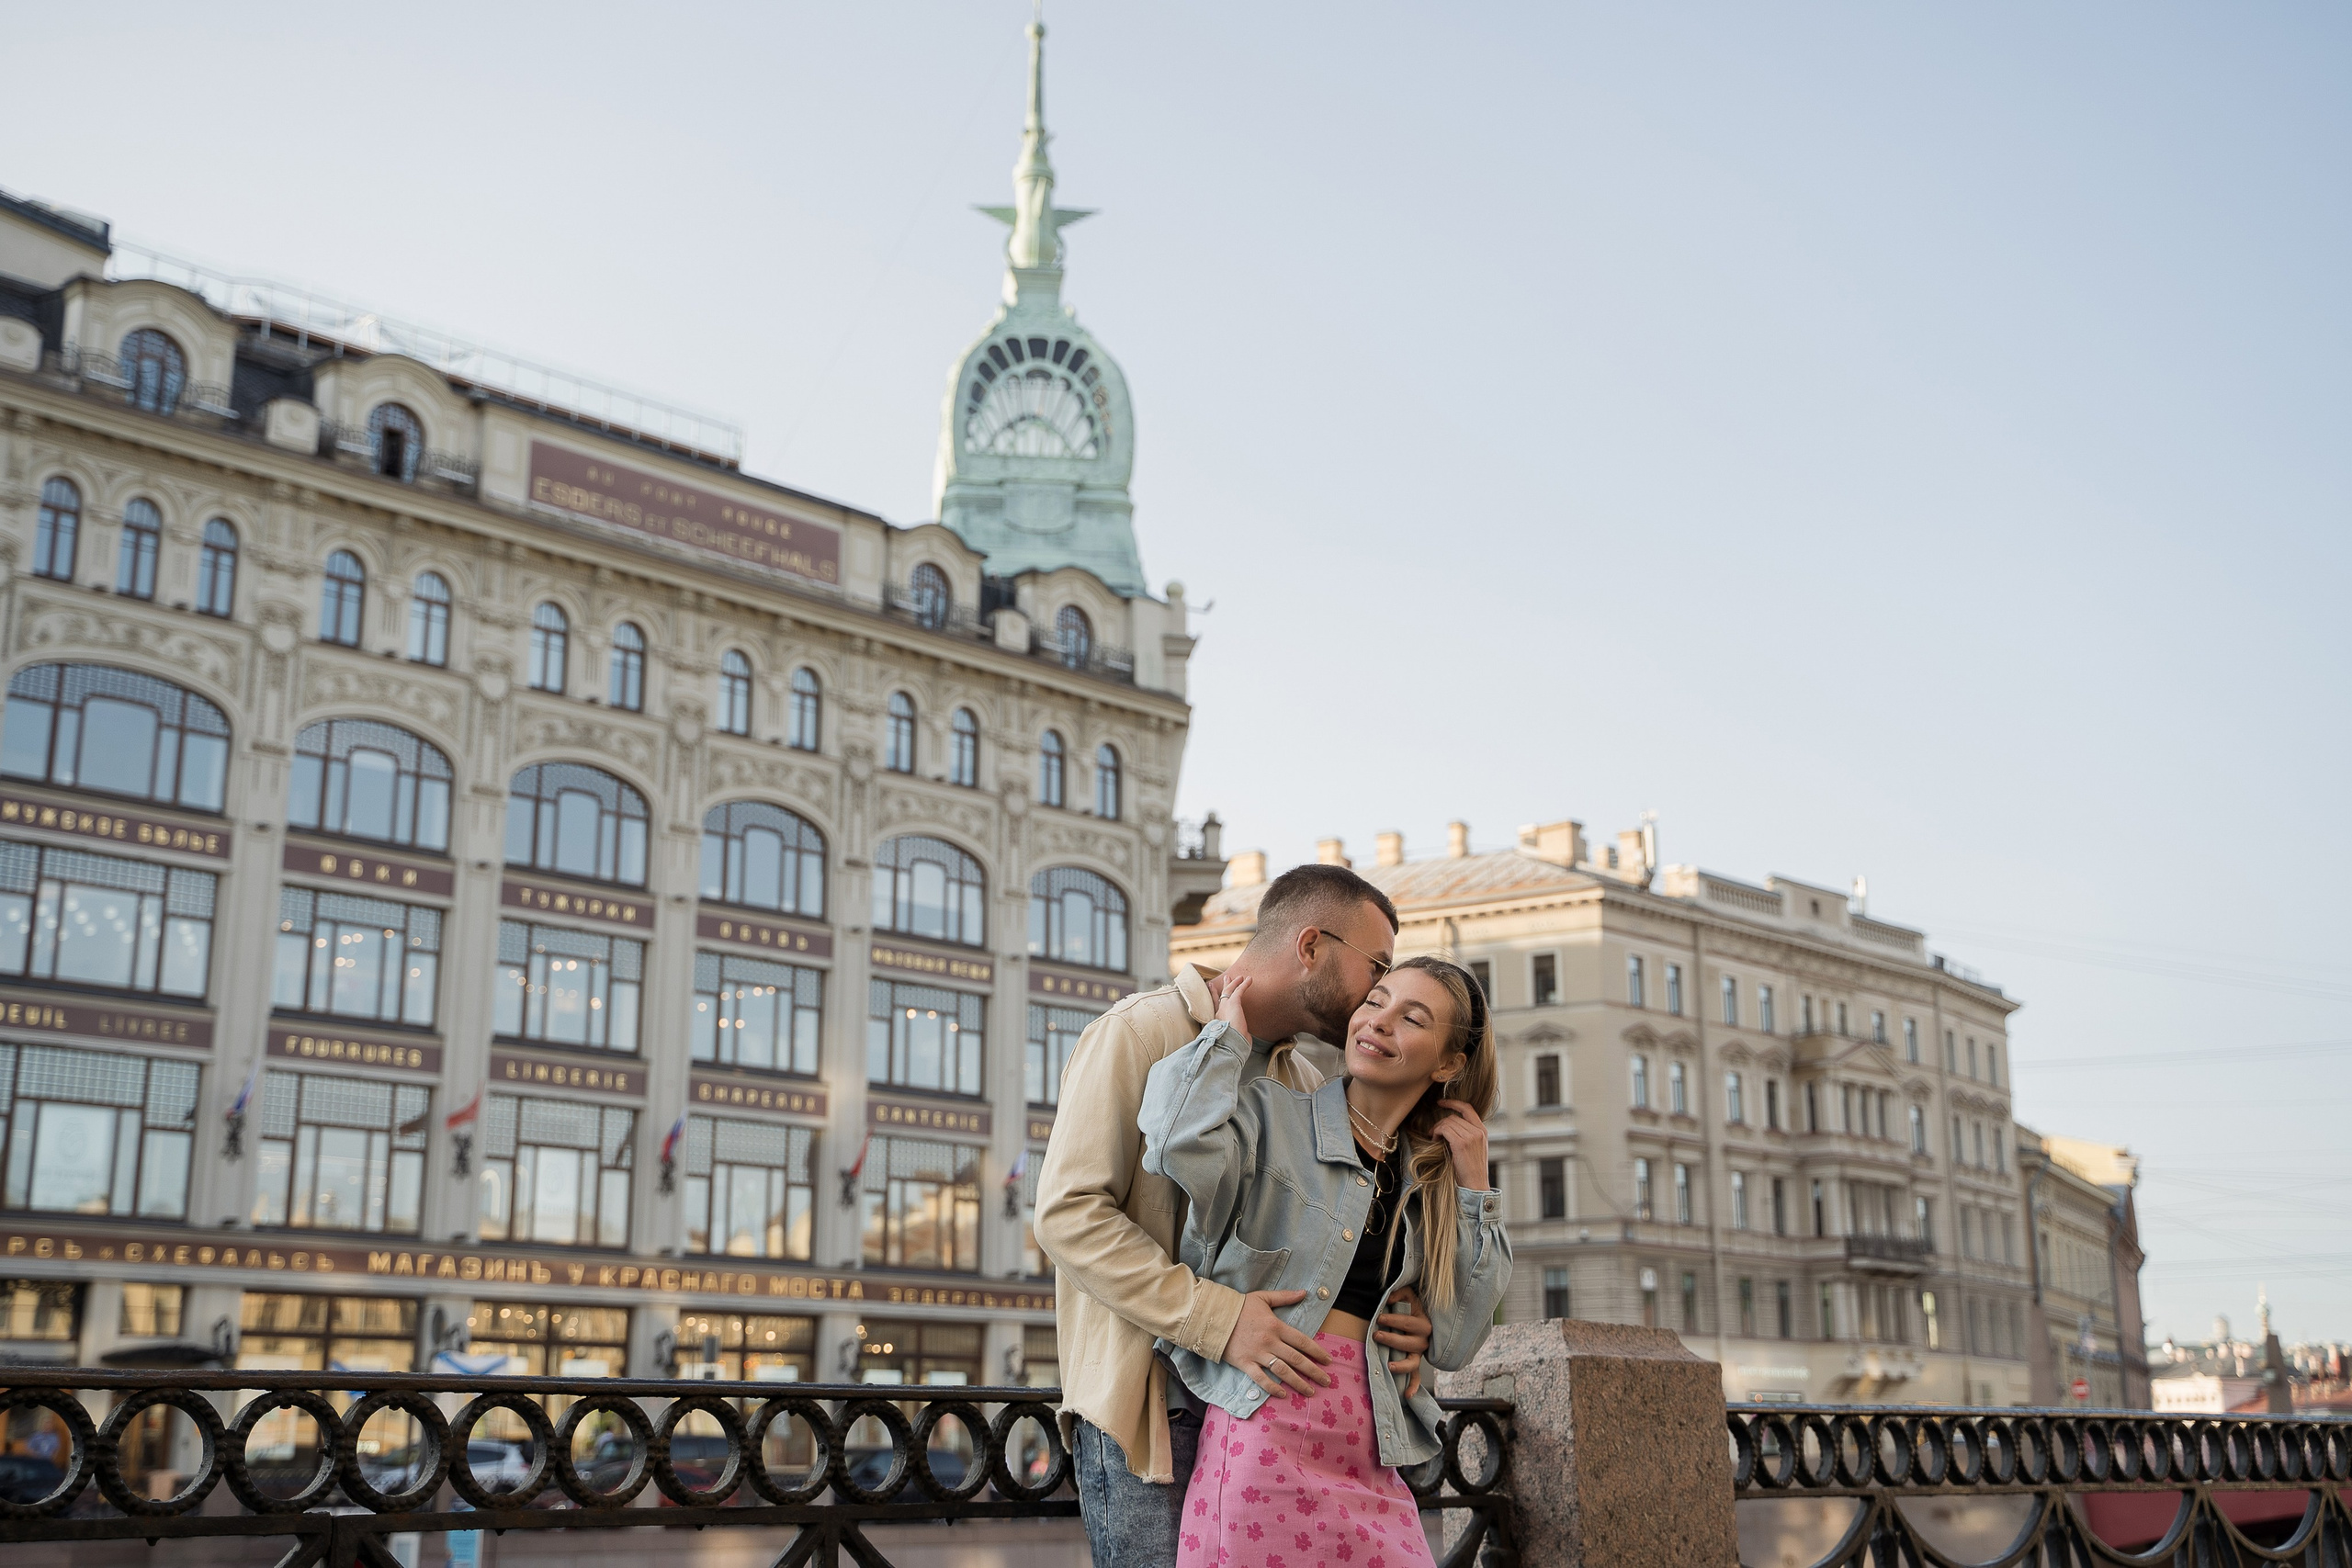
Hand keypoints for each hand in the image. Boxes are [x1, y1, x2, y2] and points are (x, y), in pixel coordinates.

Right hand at [1214, 973, 1252, 1036]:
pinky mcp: (1234, 1003)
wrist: (1231, 1042)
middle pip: (1221, 995)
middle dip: (1224, 986)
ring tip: (1241, 976)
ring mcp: (1225, 1006)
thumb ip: (1236, 1036)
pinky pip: (1239, 990)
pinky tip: (1249, 979)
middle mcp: (1219, 1012)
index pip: (1215, 1006)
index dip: (1214, 997)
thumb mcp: (1233, 1039)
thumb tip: (1244, 1040)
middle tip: (1226, 978)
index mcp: (1217, 1020)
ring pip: (1229, 990)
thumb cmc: (1233, 1044)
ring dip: (1235, 982)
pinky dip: (1244, 984)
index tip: (1213, 990)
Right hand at [1219, 1288, 1333, 1397]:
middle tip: (1327, 1382)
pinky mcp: (1244, 1363)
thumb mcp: (1263, 1298)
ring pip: (1282, 1372)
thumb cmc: (1239, 1306)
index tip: (1328, 1361)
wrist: (1213, 1316)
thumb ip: (1284, 1297)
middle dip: (1314, 1372)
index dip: (1317, 1352)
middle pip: (1296, 1359)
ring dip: (1298, 1383)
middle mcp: (1269, 1341)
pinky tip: (1283, 1394)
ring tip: (1310, 1391)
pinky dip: (1272, 1388)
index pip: (1302, 1341)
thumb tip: (1304, 1293)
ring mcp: (1257, 1354)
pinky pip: (1261, 1379)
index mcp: (1276, 1325)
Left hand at [1374, 1286, 1432, 1397]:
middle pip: (1410, 1343)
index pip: (1409, 1323)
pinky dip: (1413, 1387)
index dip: (1394, 1320)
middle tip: (1376, 1335)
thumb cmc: (1410, 1305)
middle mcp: (1423, 1341)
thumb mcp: (1409, 1295)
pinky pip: (1416, 1377)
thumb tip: (1390, 1299)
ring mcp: (1419, 1354)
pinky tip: (1407, 1395)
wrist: (1421, 1315)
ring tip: (1389, 1366)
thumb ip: (1400, 1293)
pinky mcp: (1414, 1363)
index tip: (1380, 1319)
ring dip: (1402, 1366)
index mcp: (1423, 1324)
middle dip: (1392, 1340)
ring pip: (1413, 1363)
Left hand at [1432, 1098, 1489, 1190]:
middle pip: (1453, 1117)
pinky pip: (1444, 1130)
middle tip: (1433, 1134)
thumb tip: (1449, 1126)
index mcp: (1482, 1131)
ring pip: (1447, 1122)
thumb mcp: (1475, 1149)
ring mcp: (1471, 1137)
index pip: (1468, 1108)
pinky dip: (1436, 1133)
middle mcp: (1478, 1132)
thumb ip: (1467, 1135)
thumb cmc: (1471, 1170)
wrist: (1476, 1185)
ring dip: (1437, 1129)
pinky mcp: (1461, 1143)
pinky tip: (1434, 1142)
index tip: (1441, 1102)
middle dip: (1440, 1123)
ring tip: (1434, 1140)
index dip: (1453, 1103)